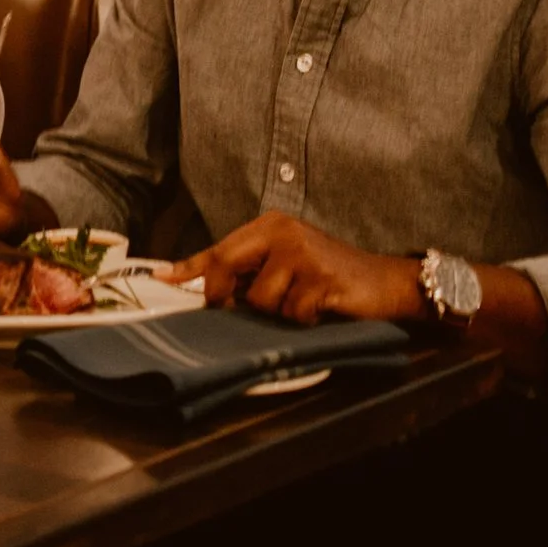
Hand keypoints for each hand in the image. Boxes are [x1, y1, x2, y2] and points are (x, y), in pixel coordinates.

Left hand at [160, 212, 422, 324]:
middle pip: (227, 268)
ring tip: (302, 303)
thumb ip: (249, 271)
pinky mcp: (321, 277)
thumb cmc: (330, 277)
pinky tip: (321, 308)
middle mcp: (282, 232)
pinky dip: (303, 320)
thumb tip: (202, 286)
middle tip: (237, 309)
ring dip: (278, 313)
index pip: (219, 250)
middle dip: (225, 297)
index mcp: (269, 226)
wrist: (387, 282)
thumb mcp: (285, 265)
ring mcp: (302, 252)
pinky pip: (291, 313)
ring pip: (260, 300)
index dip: (188, 268)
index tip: (161, 278)